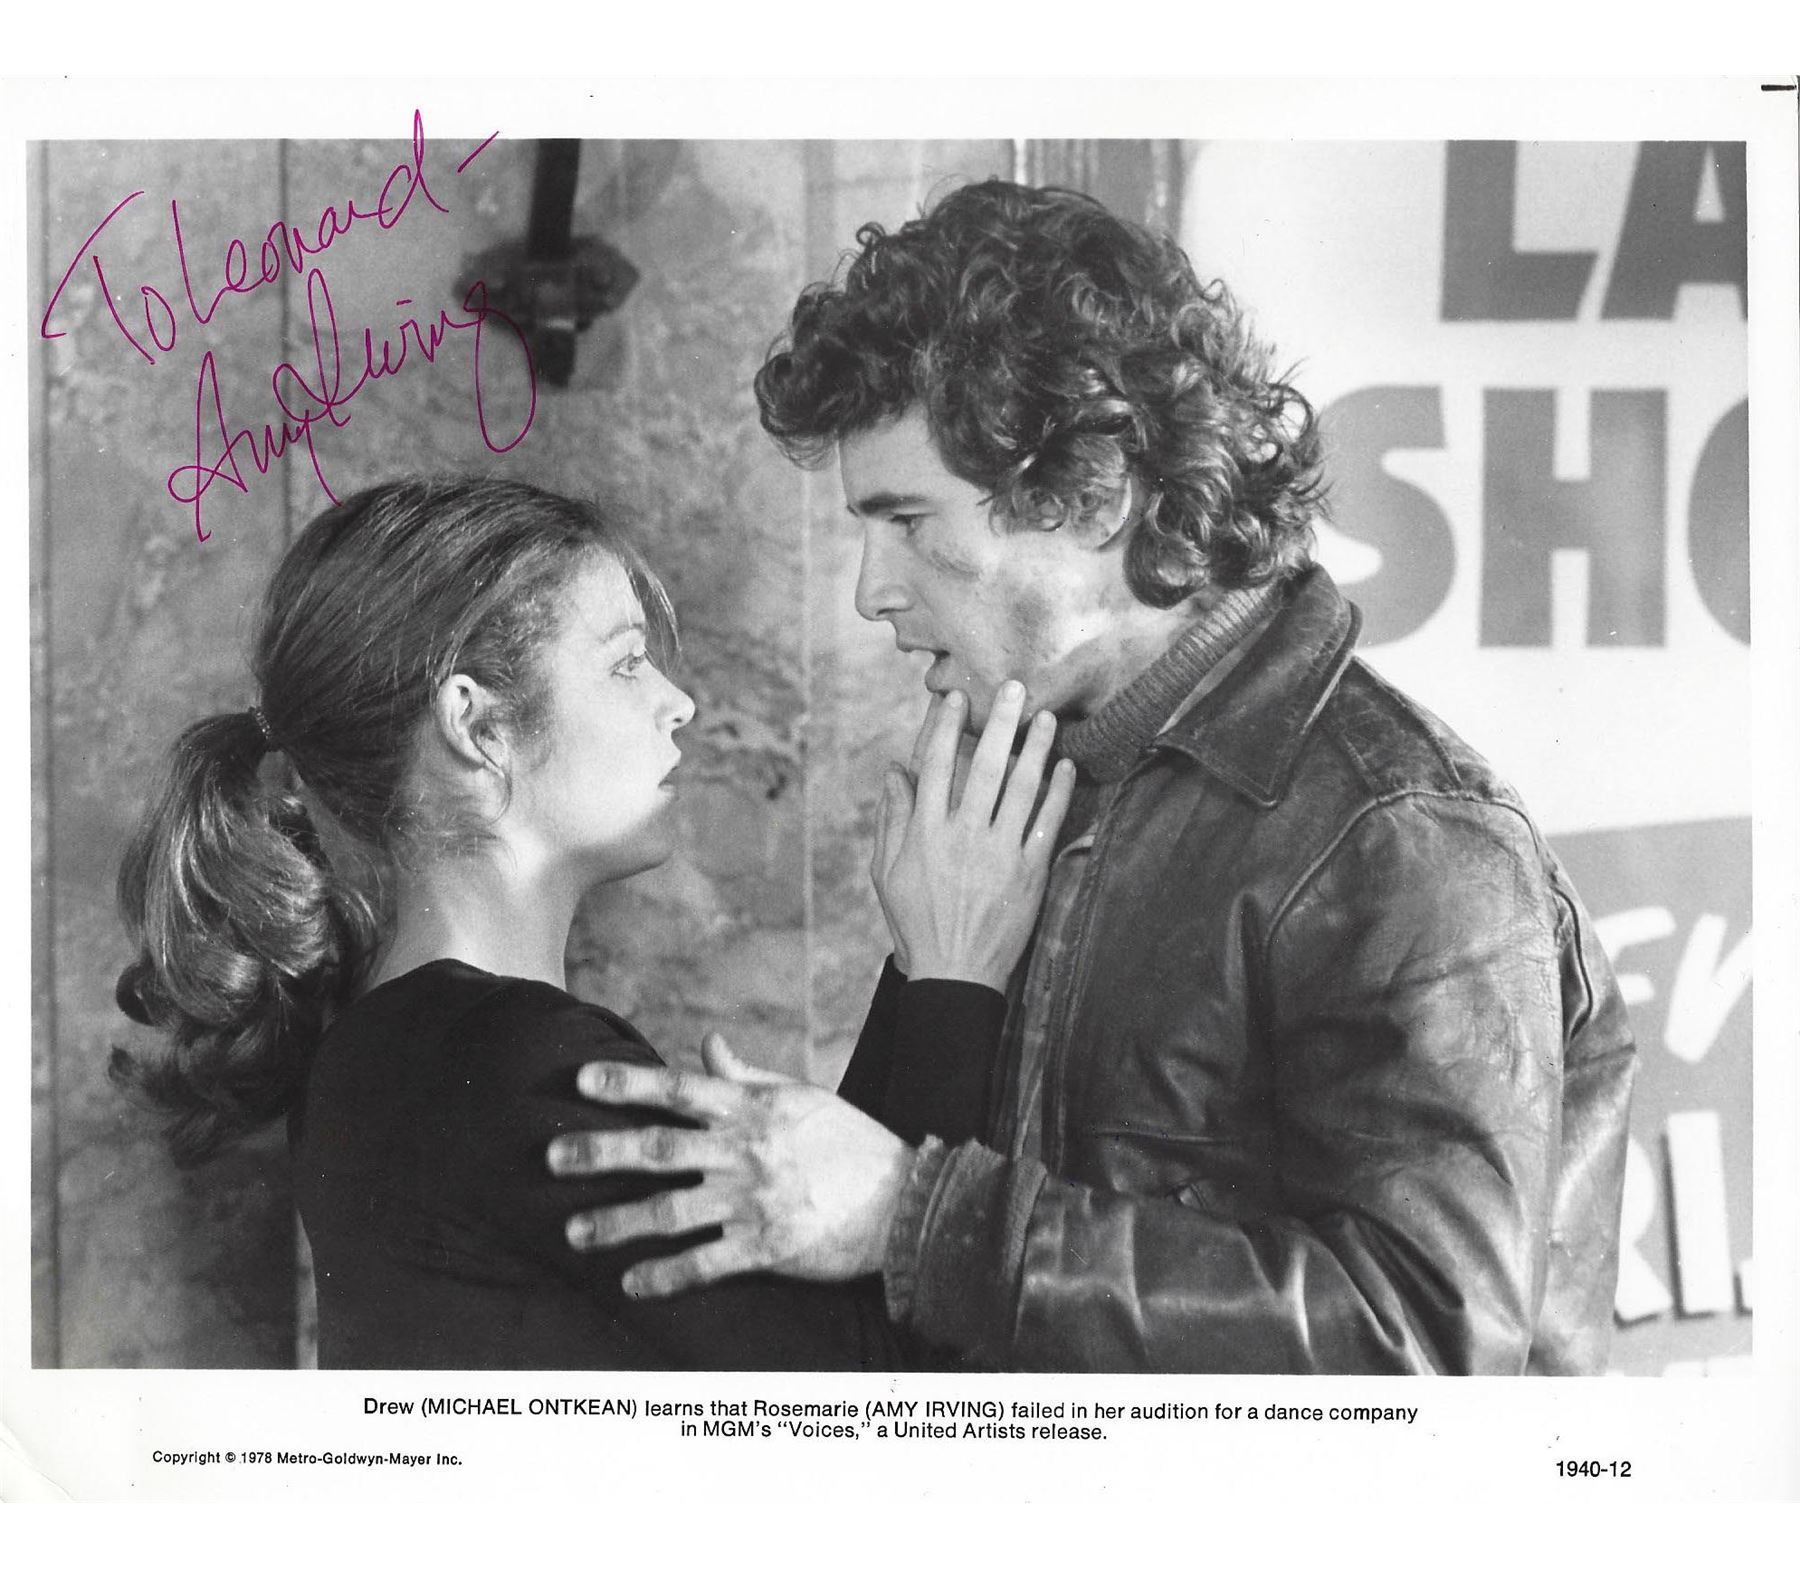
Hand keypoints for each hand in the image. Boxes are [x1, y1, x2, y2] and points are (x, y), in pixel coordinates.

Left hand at [548, 1033, 914, 1296]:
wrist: (902, 1200)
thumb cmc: (848, 1141)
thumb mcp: (799, 1096)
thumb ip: (745, 1074)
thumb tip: (707, 1043)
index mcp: (751, 1110)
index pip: (679, 1089)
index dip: (629, 1083)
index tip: (582, 1080)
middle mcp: (745, 1151)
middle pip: (659, 1149)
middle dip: (600, 1152)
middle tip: (550, 1157)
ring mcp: (754, 1201)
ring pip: (671, 1212)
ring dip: (618, 1222)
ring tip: (574, 1232)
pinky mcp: (768, 1247)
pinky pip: (706, 1264)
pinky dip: (666, 1276)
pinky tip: (632, 1284)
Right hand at [872, 681, 1074, 990]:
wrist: (954, 975)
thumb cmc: (915, 923)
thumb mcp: (887, 873)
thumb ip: (892, 819)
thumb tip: (894, 771)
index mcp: (925, 833)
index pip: (935, 766)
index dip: (945, 727)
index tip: (955, 699)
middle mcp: (963, 836)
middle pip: (985, 766)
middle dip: (1000, 722)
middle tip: (1015, 687)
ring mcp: (999, 854)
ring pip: (1022, 788)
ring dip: (1036, 748)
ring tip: (1046, 717)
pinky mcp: (1029, 873)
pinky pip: (1048, 824)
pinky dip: (1058, 792)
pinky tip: (1065, 766)